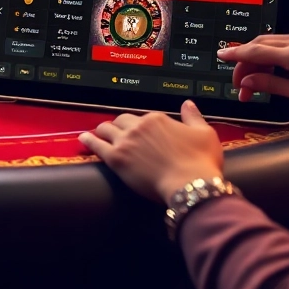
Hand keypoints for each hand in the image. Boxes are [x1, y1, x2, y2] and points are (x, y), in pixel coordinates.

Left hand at [79, 101, 223, 203]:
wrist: (191, 184)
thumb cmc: (200, 162)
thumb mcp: (204, 133)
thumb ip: (193, 116)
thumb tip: (188, 104)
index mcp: (157, 119)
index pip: (141, 117)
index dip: (140, 125)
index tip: (140, 132)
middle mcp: (139, 126)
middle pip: (122, 120)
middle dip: (119, 125)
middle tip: (116, 131)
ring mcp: (126, 141)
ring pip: (106, 129)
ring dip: (103, 130)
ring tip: (98, 133)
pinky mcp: (116, 158)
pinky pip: (97, 145)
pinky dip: (89, 141)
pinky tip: (84, 139)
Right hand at [220, 27, 288, 109]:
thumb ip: (270, 85)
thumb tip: (248, 82)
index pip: (256, 52)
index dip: (236, 55)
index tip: (222, 55)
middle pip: (260, 45)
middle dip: (245, 62)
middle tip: (239, 81)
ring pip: (272, 41)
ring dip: (260, 58)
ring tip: (257, 79)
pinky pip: (286, 40)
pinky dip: (275, 52)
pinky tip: (275, 67)